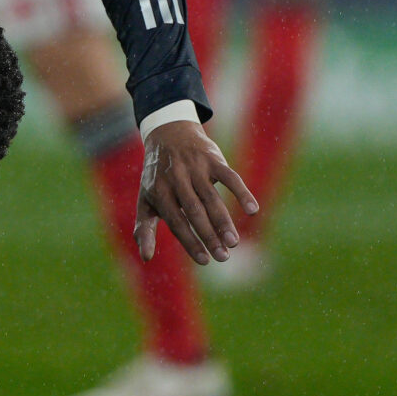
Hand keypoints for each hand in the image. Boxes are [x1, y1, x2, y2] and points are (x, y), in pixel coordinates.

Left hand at [135, 118, 256, 265]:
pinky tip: (253, 210)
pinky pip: (229, 177)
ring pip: (211, 198)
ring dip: (224, 221)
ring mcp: (195, 168)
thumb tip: (145, 258)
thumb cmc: (157, 177)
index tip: (204, 260)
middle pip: (194, 212)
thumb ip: (144, 229)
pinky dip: (242, 192)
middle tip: (223, 257)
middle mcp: (176, 179)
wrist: (168, 135)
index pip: (176, 221)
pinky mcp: (212, 159)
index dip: (190, 241)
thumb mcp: (144, 200)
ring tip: (233, 242)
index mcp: (159, 192)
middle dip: (208, 235)